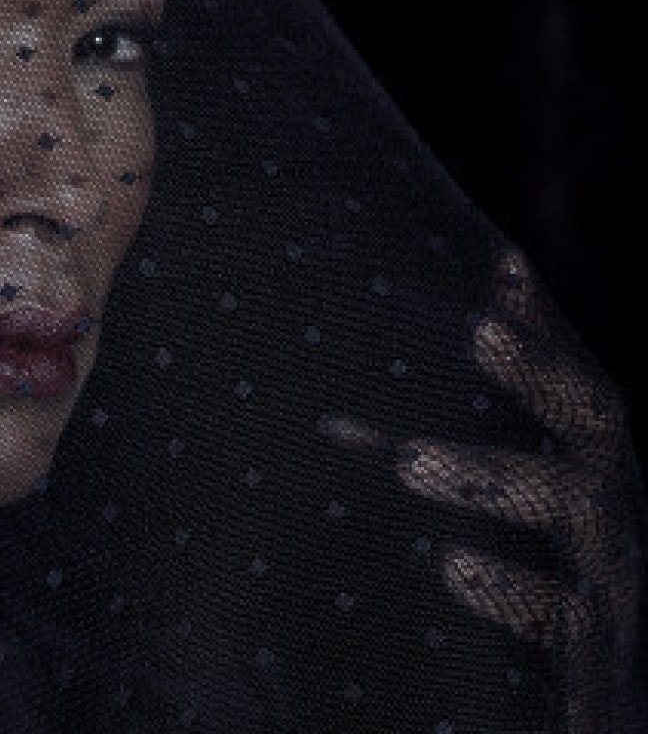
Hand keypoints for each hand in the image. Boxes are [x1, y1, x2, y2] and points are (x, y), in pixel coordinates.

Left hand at [321, 249, 639, 732]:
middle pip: (598, 432)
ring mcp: (610, 605)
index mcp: (588, 494)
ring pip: (581, 518)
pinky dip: (512, 590)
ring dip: (496, 476)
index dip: (545, 331)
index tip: (500, 264)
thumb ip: (424, 482)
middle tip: (474, 326)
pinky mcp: (589, 682)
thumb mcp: (473, 553)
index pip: (575, 396)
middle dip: (543, 373)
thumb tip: (334, 415)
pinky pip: (567, 628)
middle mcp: (612, 538)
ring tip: (410, 457)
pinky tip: (451, 564)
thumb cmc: (504, 645)